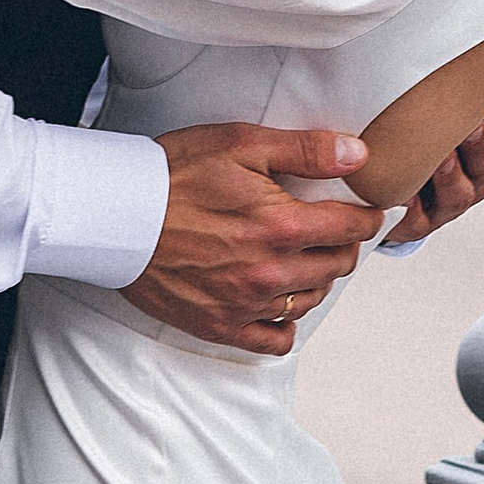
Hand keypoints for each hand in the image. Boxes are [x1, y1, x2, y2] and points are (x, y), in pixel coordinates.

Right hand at [132, 123, 377, 354]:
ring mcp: (246, 304)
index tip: (367, 210)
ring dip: (317, 278)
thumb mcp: (241, 143)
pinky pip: (274, 340)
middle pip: (337, 265)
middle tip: (332, 228)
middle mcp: (270, 272)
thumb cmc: (173, 174)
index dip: (366, 216)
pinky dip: (285, 323)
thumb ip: (307, 150)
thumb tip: (359, 155)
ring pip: (311, 301)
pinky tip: (279, 300)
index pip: (352, 228)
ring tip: (303, 257)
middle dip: (342, 244)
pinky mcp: (220, 325)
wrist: (115, 215)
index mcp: (281, 225)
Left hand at [391, 59, 483, 248]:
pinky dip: (412, 208)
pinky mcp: (418, 223)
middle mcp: (479, 178)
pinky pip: (418, 220)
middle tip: (473, 124)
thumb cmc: (437, 132)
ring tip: (442, 159)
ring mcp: (450, 202)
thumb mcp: (466, 104)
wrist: (398, 183)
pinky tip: (405, 196)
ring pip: (460, 194)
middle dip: (483, 144)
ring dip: (452, 176)